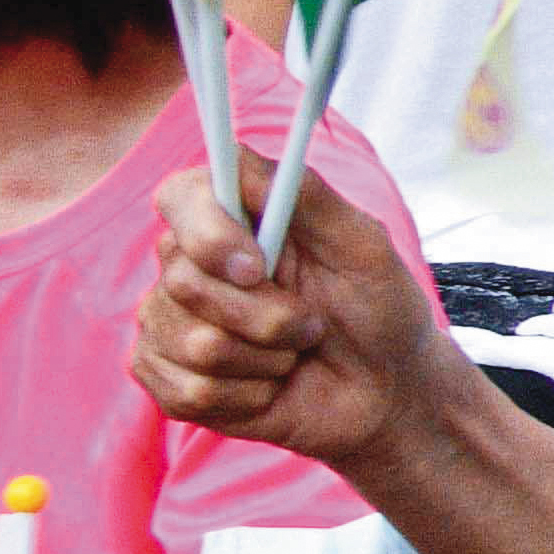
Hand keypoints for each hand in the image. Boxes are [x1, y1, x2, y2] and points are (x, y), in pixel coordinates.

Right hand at [137, 168, 469, 474]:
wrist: (385, 390)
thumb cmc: (377, 309)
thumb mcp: (362, 244)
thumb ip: (306, 194)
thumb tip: (238, 157)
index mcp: (233, 219)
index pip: (178, 197)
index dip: (208, 233)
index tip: (258, 266)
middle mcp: (189, 265)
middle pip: (184, 281)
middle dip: (266, 315)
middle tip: (311, 324)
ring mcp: (170, 323)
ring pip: (191, 343)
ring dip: (266, 358)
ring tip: (294, 353)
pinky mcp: (168, 379)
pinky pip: (188, 391)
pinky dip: (247, 397)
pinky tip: (270, 388)